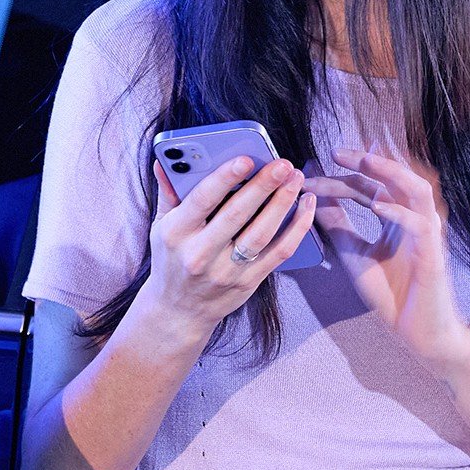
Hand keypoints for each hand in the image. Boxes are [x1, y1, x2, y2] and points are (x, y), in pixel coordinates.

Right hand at [130, 154, 317, 356]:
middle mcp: (200, 254)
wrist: (180, 310)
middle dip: (263, 186)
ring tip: (296, 179)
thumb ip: (168, 193)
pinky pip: (279, 252)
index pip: (201, 201)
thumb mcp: (162, 227)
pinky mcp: (249, 282)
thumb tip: (166, 160)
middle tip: (283, 164)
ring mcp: (226, 271)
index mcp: (176, 234)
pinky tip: (306, 206)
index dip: (224, 178)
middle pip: (236, 215)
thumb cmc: (172, 259)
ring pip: (261, 233)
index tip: (246, 159)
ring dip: (283, 204)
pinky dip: (297, 228)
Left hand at [312, 149, 469, 370]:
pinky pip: (422, 225)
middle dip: (366, 161)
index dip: (339, 177)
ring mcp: (427, 234)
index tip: (308, 174)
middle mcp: (413, 218)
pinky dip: (401, 213)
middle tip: (335, 152)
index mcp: (396, 216)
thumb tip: (313, 196)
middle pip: (394, 177)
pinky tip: (378, 207)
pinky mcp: (433, 254)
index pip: (369, 186)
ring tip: (364, 162)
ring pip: (417, 190)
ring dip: (391, 173)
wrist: (416, 330)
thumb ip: (337, 225)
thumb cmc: (391, 292)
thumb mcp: (353, 253)